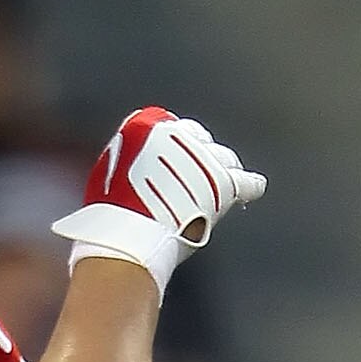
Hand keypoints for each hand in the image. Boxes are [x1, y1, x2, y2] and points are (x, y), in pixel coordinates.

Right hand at [53, 106, 265, 294]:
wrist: (129, 236)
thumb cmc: (108, 217)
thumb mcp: (105, 179)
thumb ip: (123, 167)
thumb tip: (125, 176)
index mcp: (147, 126)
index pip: (171, 130)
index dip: (176, 146)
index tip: (176, 158)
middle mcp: (180, 135)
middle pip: (199, 141)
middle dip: (201, 155)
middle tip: (199, 172)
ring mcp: (205, 159)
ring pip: (223, 159)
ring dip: (223, 169)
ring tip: (225, 178)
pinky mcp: (223, 184)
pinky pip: (245, 183)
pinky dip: (250, 186)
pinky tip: (255, 187)